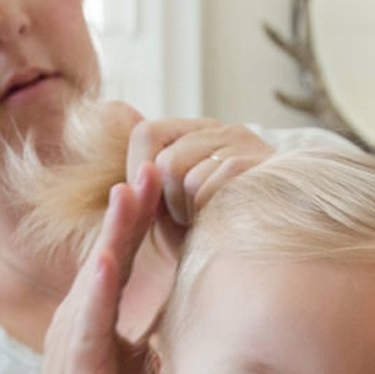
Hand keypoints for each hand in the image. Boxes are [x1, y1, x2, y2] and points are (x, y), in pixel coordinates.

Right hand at [23, 170, 163, 373]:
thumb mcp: (134, 368)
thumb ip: (151, 334)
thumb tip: (191, 308)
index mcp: (95, 316)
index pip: (122, 255)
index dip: (142, 216)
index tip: (167, 175)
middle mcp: (78, 319)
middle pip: (108, 250)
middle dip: (130, 206)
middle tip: (152, 158)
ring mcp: (72, 342)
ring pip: (95, 275)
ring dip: (114, 232)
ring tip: (131, 190)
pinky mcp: (74, 372)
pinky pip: (85, 324)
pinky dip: (97, 290)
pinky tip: (108, 262)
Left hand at [114, 110, 277, 232]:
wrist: (268, 265)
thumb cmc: (212, 236)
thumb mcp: (167, 205)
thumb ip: (142, 170)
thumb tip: (106, 108)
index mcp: (201, 133)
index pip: (146, 134)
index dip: (140, 173)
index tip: (158, 207)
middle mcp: (225, 130)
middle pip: (162, 159)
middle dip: (166, 202)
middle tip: (190, 220)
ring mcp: (245, 144)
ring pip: (179, 170)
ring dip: (185, 210)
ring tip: (206, 222)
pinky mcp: (259, 165)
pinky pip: (206, 184)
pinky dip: (206, 213)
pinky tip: (223, 223)